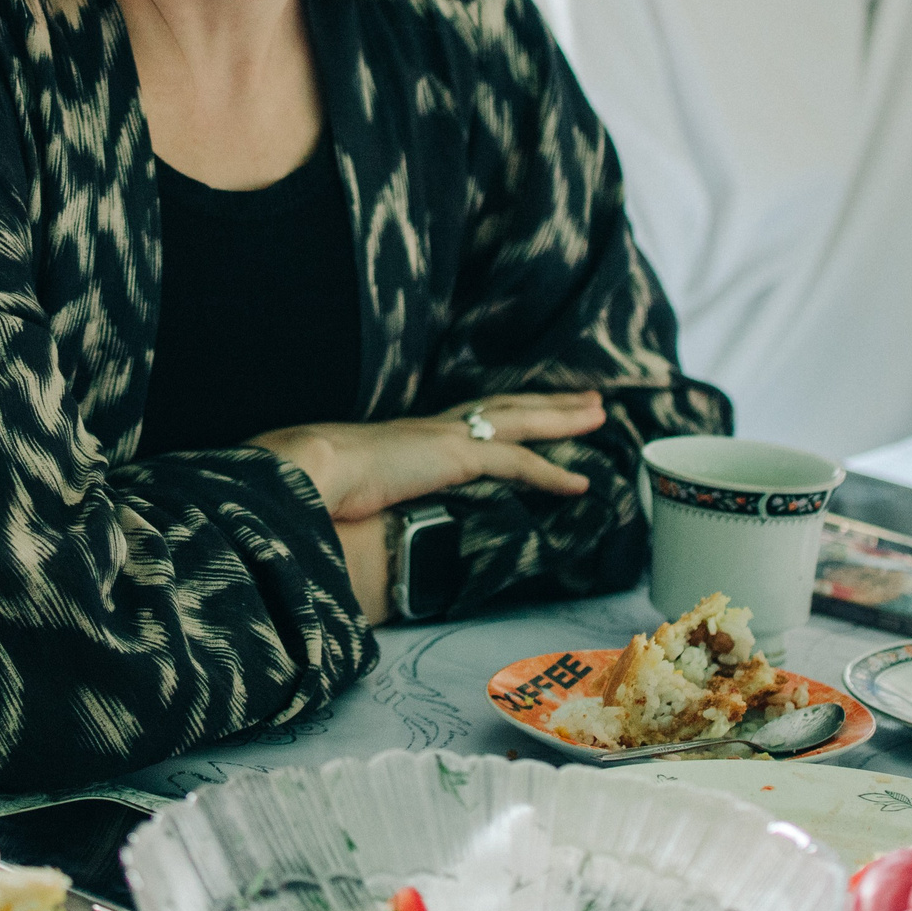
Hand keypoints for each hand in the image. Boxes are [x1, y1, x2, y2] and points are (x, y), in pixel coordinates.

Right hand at [251, 391, 606, 522]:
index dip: (509, 409)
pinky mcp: (456, 457)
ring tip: (599, 414)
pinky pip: (517, 463)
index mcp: (418, 433)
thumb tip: (371, 512)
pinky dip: (551, 472)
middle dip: (550, 402)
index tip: (535, 405)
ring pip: (522, 422)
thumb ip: (375, 492)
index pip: (475, 416)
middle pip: (508, 406)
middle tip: (589, 398)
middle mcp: (439, 427)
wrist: (312, 469)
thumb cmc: (323, 483)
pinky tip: (580, 482)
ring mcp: (449, 438)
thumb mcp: (358, 485)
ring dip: (563, 419)